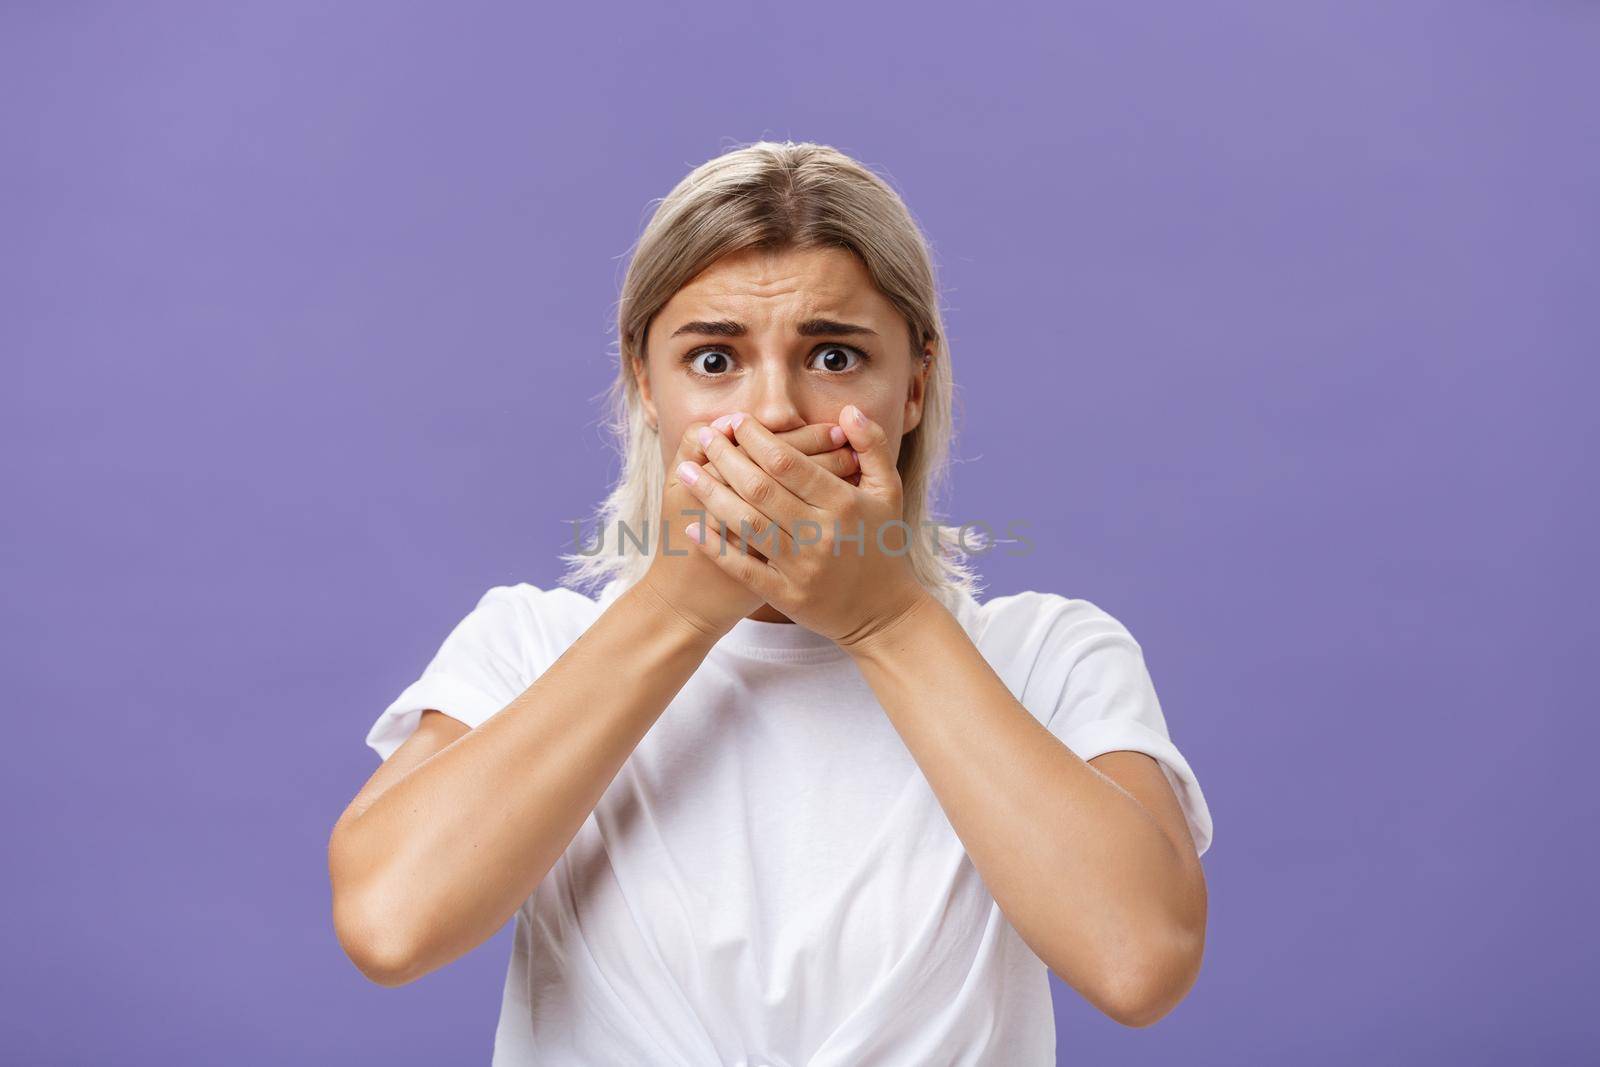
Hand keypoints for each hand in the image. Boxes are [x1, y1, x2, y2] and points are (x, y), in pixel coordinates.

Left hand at [672, 405, 932, 648]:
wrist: (883, 612)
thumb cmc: (882, 544)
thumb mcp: (889, 491)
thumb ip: (872, 446)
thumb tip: (847, 411)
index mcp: (844, 503)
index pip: (789, 463)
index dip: (758, 439)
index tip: (736, 421)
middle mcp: (822, 534)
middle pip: (761, 488)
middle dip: (726, 458)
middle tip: (704, 438)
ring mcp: (802, 568)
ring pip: (747, 524)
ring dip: (711, 495)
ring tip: (686, 471)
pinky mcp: (786, 596)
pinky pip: (744, 568)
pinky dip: (716, 548)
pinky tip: (692, 527)